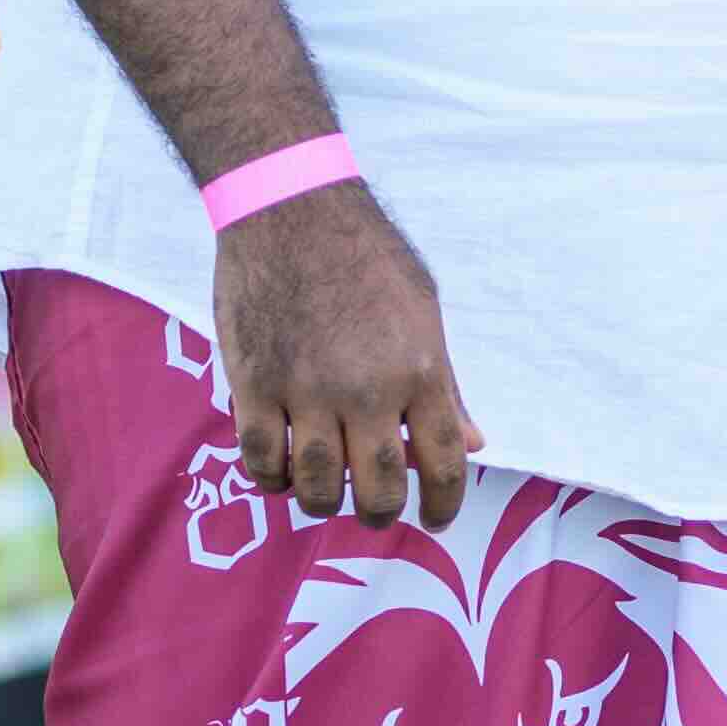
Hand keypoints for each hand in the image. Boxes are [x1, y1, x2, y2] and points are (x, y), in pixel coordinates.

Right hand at [214, 187, 479, 527]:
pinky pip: (262, 462)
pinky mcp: (253, 386)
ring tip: (328, 493)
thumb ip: (446, 383)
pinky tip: (283, 469)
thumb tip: (473, 442)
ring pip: (317, 486)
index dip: (444, 503)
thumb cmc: (366, 255)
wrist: (290, 208)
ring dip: (325, 502)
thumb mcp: (424, 310)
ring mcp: (306, 391)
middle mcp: (366, 389)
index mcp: (419, 368)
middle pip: (378, 488)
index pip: (444, 461)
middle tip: (377, 510)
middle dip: (381, 513)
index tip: (437, 517)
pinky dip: (273, 478)